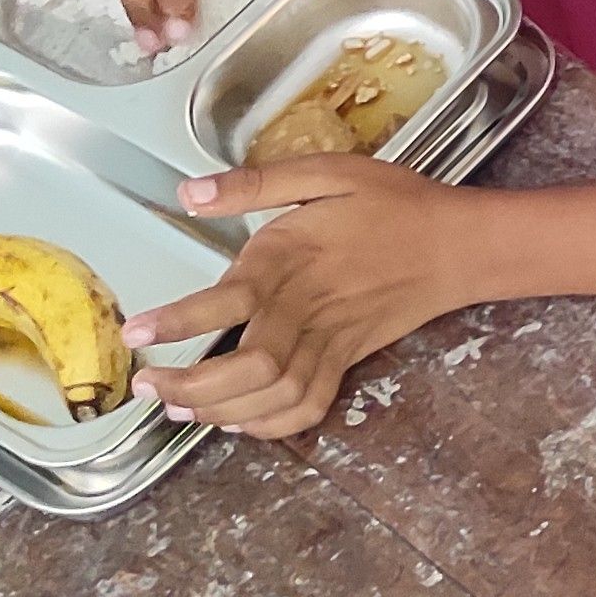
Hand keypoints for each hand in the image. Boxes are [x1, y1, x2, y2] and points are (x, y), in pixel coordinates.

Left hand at [126, 158, 477, 437]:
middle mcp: (308, 308)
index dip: (179, 322)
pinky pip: (309, 405)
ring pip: (275, 394)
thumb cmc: (394, 204)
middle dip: (192, 384)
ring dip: (223, 409)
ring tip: (179, 406)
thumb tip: (190, 192)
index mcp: (293, 259)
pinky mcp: (348, 359)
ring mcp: (331, 341)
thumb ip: (255, 183)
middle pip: (249, 366)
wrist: (458, 246)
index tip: (136, 335)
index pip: (228, 301)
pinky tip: (237, 420)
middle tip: (148, 386)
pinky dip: (272, 423)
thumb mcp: (328, 172)